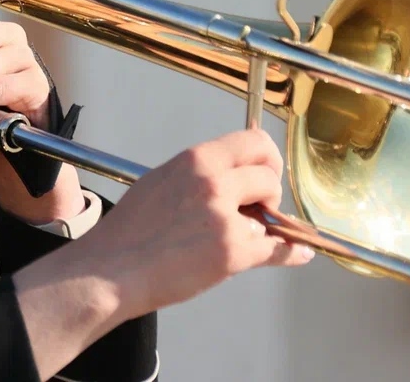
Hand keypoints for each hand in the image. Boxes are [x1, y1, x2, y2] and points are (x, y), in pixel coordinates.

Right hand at [70, 129, 314, 319]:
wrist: (112, 268)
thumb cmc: (129, 230)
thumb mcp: (163, 180)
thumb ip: (201, 174)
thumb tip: (232, 176)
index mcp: (196, 160)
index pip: (254, 141)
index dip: (267, 157)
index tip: (267, 170)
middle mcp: (214, 182)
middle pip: (269, 176)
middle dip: (269, 193)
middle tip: (259, 207)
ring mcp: (225, 219)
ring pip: (272, 215)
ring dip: (264, 226)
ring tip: (241, 237)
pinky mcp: (232, 253)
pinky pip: (277, 249)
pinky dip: (289, 253)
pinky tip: (297, 253)